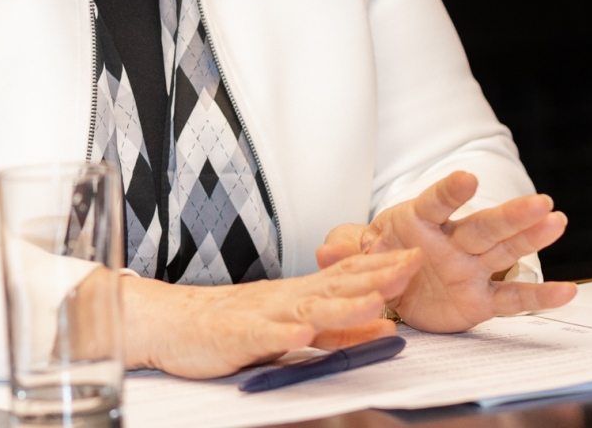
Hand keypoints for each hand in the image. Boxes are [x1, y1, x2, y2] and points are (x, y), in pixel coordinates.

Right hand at [121, 249, 420, 377]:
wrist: (174, 323)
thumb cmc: (234, 325)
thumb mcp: (294, 326)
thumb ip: (338, 329)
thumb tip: (383, 326)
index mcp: (301, 294)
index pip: (348, 275)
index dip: (383, 266)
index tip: (417, 255)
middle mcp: (286, 299)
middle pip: (336, 285)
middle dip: (376, 276)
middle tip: (411, 264)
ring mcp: (262, 315)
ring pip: (307, 309)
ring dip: (342, 305)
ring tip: (372, 302)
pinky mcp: (237, 336)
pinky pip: (262, 335)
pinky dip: (282, 333)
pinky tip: (300, 333)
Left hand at [315, 171, 576, 332]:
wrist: (391, 290)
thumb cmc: (378, 258)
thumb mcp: (355, 255)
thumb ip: (345, 251)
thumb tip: (325, 252)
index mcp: (417, 223)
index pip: (434, 204)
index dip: (449, 192)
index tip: (467, 179)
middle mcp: (451, 241)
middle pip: (482, 226)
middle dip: (510, 215)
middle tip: (540, 201)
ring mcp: (470, 268)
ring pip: (504, 251)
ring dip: (531, 237)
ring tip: (557, 220)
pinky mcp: (481, 299)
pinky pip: (512, 299)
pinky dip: (539, 297)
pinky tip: (570, 291)